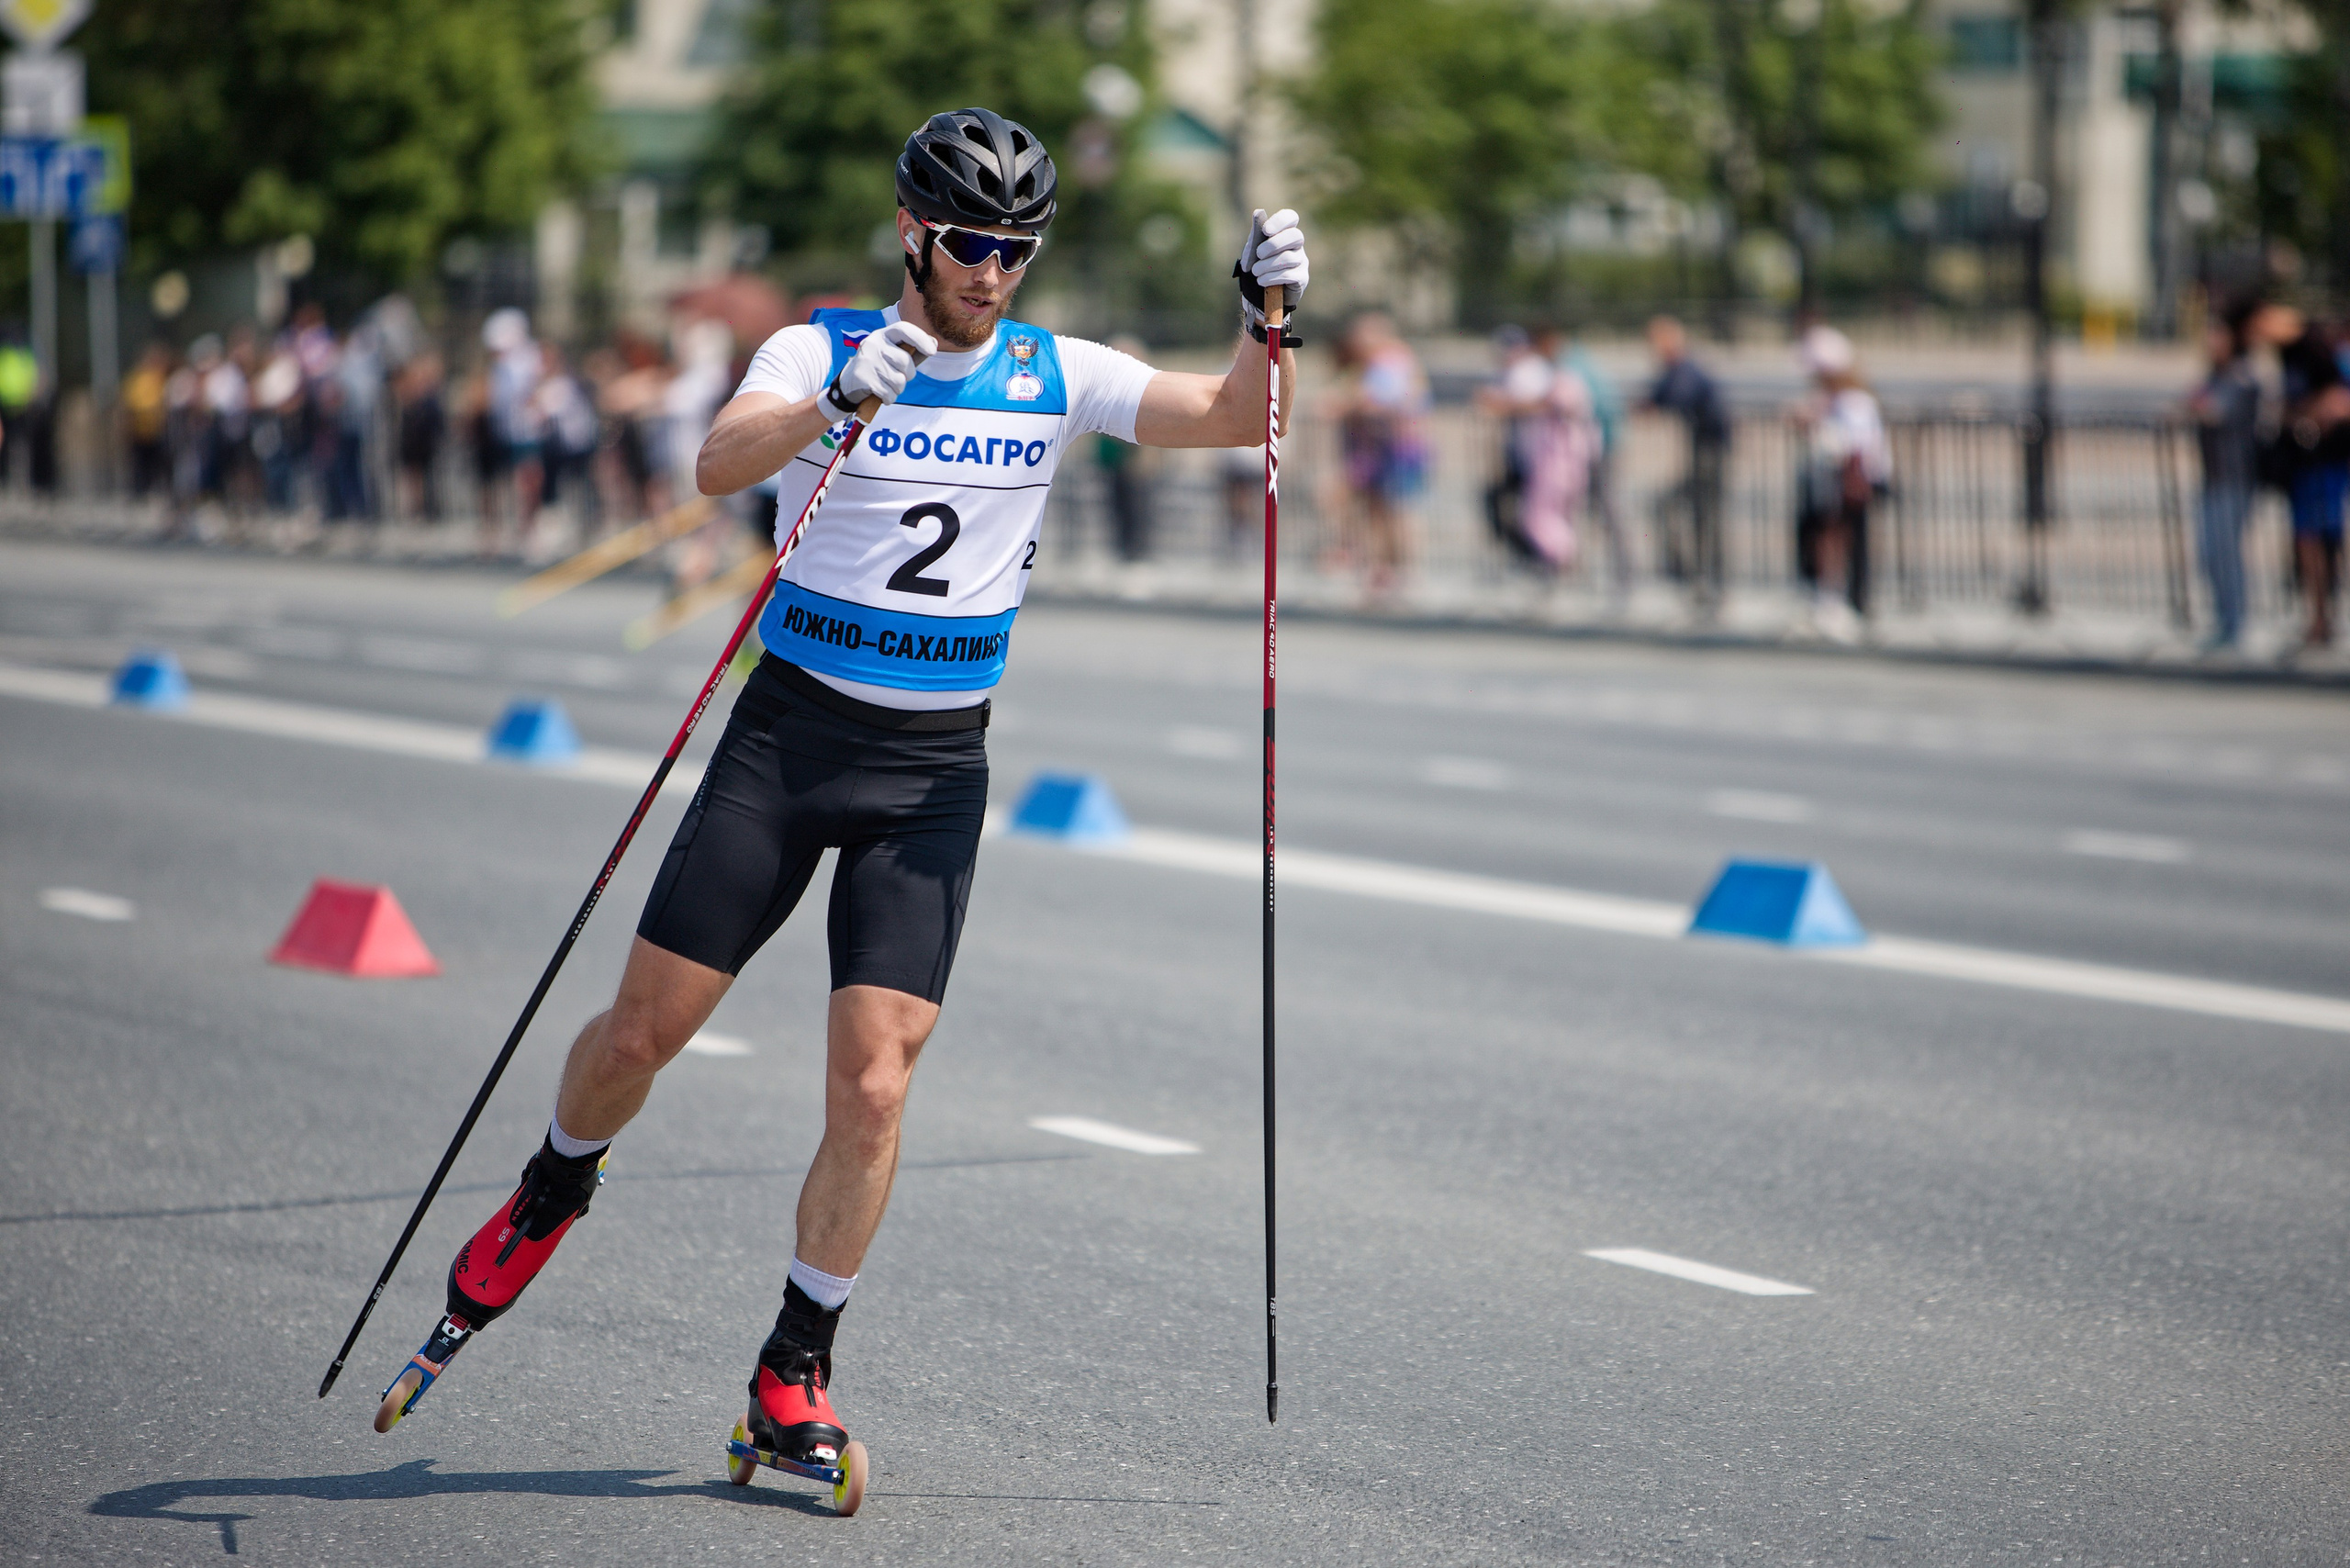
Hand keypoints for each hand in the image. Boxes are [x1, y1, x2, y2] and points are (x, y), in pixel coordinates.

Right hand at [826, 320, 937, 416]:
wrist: (849, 383)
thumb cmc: (880, 367)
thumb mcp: (894, 354)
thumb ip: (914, 350)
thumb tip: (933, 343)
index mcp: (884, 334)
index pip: (903, 329)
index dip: (920, 338)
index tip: (933, 351)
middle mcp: (874, 343)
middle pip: (905, 362)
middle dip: (909, 375)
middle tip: (900, 377)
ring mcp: (867, 360)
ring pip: (898, 380)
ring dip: (898, 389)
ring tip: (888, 385)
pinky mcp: (862, 377)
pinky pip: (888, 393)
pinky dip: (889, 398)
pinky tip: (881, 393)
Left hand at [1235, 208, 1308, 326]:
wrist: (1262, 293)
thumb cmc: (1260, 265)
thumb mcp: (1254, 249)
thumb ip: (1256, 234)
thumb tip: (1258, 213)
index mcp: (1285, 232)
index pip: (1291, 217)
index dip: (1280, 221)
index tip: (1266, 230)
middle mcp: (1297, 245)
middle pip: (1295, 236)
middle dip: (1274, 244)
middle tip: (1258, 254)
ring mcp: (1302, 261)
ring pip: (1289, 258)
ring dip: (1267, 265)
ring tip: (1256, 272)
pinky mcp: (1302, 278)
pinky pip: (1289, 275)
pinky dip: (1271, 277)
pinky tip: (1261, 281)